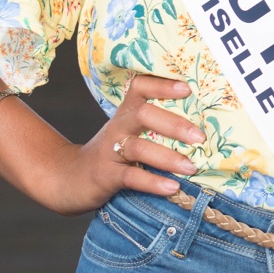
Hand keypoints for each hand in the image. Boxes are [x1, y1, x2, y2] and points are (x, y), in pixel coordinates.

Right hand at [42, 72, 203, 215]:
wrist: (68, 178)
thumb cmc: (112, 155)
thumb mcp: (130, 134)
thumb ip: (158, 127)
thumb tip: (205, 129)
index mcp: (127, 113)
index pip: (141, 87)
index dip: (162, 85)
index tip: (187, 88)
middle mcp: (118, 127)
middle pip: (144, 115)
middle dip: (174, 124)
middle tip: (200, 137)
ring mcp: (110, 151)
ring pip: (138, 147)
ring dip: (167, 157)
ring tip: (191, 167)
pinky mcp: (105, 176)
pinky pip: (130, 177)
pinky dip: (153, 182)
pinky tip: (172, 188)